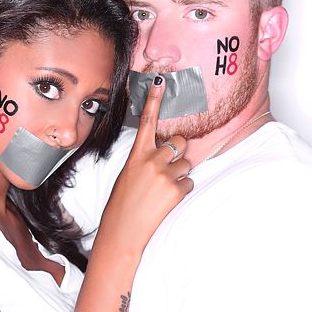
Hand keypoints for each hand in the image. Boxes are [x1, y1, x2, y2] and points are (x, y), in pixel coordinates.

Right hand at [98, 77, 192, 253]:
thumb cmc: (122, 204)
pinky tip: (166, 201)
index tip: (161, 79)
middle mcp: (151, 160)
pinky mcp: (176, 190)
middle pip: (178, 143)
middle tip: (166, 169)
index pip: (147, 121)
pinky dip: (181, 190)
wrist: (122, 232)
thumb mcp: (128, 175)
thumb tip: (166, 153)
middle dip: (178, 153)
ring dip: (179, 174)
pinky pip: (189, 182)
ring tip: (162, 191)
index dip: (154, 98)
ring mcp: (164, 175)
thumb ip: (145, 160)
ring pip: (187, 164)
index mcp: (136, 155)